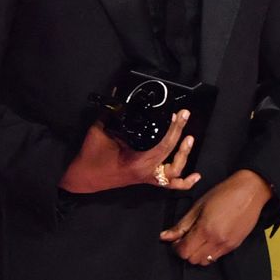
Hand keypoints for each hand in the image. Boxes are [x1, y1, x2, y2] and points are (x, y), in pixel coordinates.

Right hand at [58, 110, 200, 192]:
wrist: (83, 177)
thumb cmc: (90, 157)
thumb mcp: (99, 131)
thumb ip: (111, 114)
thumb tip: (119, 95)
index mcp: (137, 161)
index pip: (163, 145)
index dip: (174, 128)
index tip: (180, 114)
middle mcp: (146, 172)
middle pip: (172, 156)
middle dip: (180, 135)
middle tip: (184, 117)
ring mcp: (148, 177)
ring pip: (175, 173)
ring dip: (184, 156)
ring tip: (189, 139)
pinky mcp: (146, 179)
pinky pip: (169, 184)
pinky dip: (184, 181)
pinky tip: (196, 176)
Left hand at [159, 169, 272, 265]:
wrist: (250, 192)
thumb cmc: (223, 194)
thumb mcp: (198, 206)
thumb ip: (182, 224)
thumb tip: (165, 236)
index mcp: (205, 229)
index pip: (184, 251)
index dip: (176, 247)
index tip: (177, 239)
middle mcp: (216, 241)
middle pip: (192, 259)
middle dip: (186, 251)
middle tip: (187, 238)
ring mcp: (227, 245)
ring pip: (205, 261)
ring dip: (197, 254)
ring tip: (199, 239)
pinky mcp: (234, 246)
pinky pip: (216, 258)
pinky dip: (209, 253)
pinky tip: (210, 239)